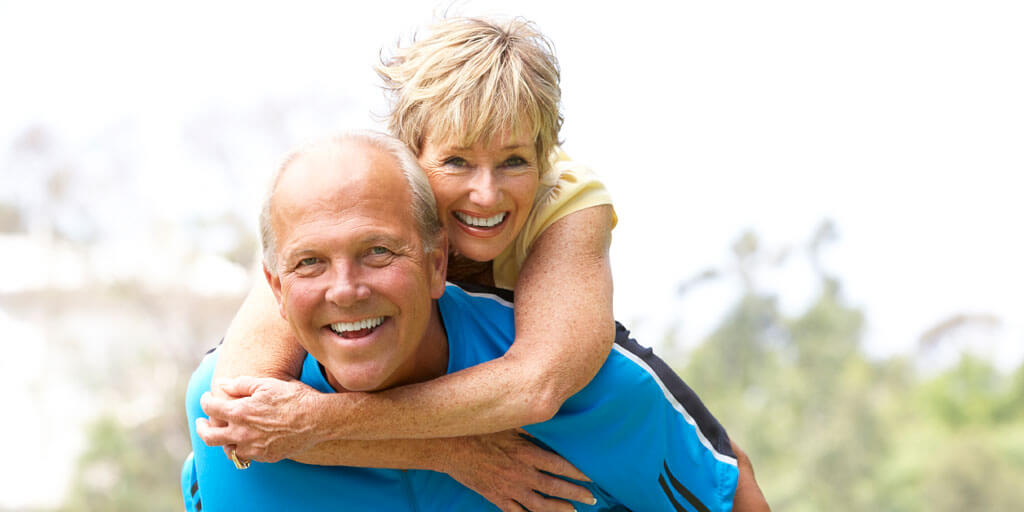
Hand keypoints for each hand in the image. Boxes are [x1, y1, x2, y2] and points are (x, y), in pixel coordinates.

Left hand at [196, 376, 321, 462]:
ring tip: (225, 433)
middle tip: (201, 422)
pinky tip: (247, 440)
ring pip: (228, 450)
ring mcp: (253, 448)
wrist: (317, 419)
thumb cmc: (293, 397)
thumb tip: (221, 385)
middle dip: (201, 428)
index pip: (211, 408)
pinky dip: (242, 448)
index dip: (205, 401)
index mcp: (240, 412)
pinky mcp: (266, 456)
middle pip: (209, 436)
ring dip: (223, 441)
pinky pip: (247, 456)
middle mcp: (242, 434)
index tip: (207, 398)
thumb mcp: (266, 384)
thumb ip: (240, 384)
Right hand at [443, 429, 596, 511]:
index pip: (560, 465)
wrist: (448, 446)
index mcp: (526, 453)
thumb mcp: (507, 422)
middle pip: (555, 488)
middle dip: (576, 494)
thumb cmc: (477, 429)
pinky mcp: (496, 497)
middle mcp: (521, 474)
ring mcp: (508, 488)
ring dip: (559, 510)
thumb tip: (549, 417)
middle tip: (592, 499)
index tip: (592, 476)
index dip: (578, 472)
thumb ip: (529, 425)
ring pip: (539, 506)